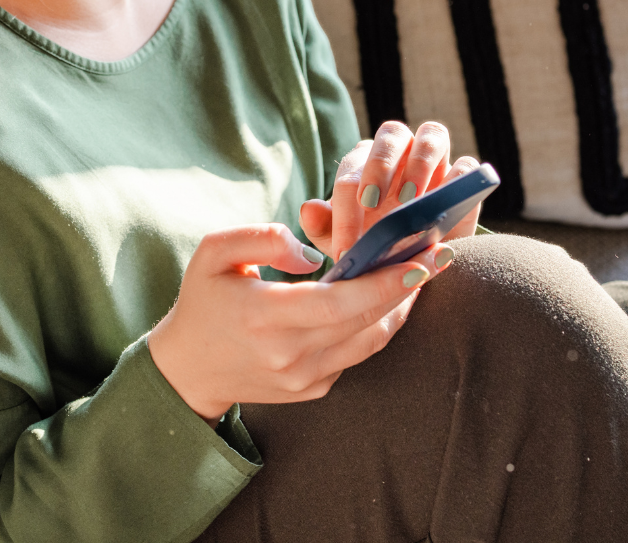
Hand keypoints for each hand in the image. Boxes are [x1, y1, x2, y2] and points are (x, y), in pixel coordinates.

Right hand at [147, 222, 450, 422]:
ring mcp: (305, 378)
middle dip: (408, 287)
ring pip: (370, 342)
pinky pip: (357, 354)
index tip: (419, 259)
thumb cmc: (203, 299)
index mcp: (264, 317)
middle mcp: (290, 355)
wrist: (188, 369)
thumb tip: (311, 253)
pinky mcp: (314, 389)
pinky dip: (378, 325)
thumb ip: (260, 238)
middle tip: (439, 253)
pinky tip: (389, 296)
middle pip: (365, 322)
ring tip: (423, 270)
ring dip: (400, 307)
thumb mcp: (214, 253)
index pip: (338, 303)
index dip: (384, 283)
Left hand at [299, 121, 481, 261]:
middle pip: (391, 134)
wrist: (410, 263)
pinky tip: (447, 203)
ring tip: (411, 200)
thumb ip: (322, 227)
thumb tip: (308, 209)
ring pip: (432, 134)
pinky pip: (467, 165)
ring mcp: (434, 159)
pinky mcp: (463, 178)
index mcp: (364, 162)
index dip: (346, 207)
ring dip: (421, 164)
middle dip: (380, 166)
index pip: (351, 171)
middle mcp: (399, 151)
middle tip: (372, 204)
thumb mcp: (344, 244)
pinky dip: (459, 179)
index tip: (347, 244)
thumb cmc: (371, 246)